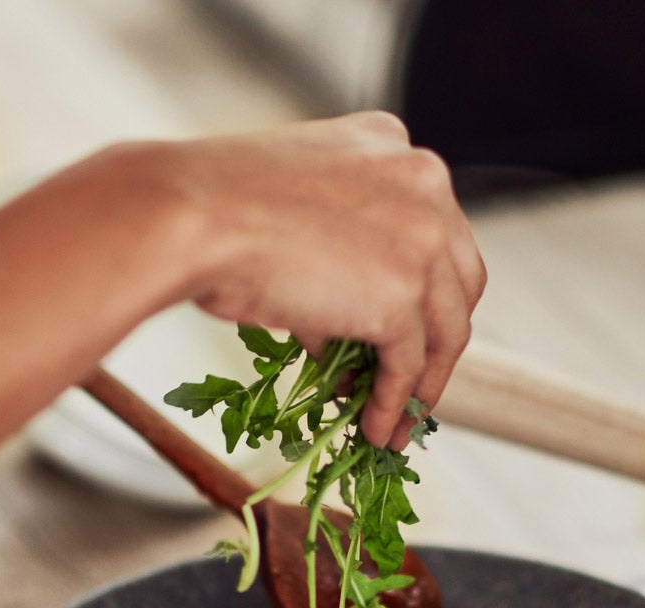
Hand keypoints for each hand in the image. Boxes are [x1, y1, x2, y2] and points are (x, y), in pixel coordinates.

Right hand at [118, 113, 486, 447]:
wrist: (186, 216)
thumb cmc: (211, 207)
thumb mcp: (290, 211)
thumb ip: (334, 253)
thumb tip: (341, 332)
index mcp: (392, 143)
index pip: (433, 227)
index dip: (423, 287)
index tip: (407, 328)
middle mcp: (422, 181)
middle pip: (458, 278)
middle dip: (435, 337)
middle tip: (407, 379)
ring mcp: (421, 237)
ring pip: (445, 328)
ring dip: (421, 382)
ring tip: (394, 421)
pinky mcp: (404, 292)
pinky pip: (410, 363)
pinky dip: (396, 402)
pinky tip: (377, 427)